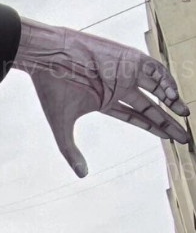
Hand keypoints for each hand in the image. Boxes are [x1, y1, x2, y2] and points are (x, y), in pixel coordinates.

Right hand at [13, 18, 189, 176]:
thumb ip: (71, 152)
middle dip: (167, 120)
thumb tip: (82, 174)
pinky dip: (166, 81)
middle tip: (184, 135)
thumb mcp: (62, 126)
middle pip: (149, 107)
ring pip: (156, 88)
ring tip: (184, 115)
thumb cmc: (52, 90)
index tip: (169, 139)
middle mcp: (118, 87)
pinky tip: (173, 96)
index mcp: (104, 101)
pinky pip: (155, 69)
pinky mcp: (129, 58)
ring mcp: (125, 73)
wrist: (50, 58)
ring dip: (171, 100)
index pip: (136, 117)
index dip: (153, 128)